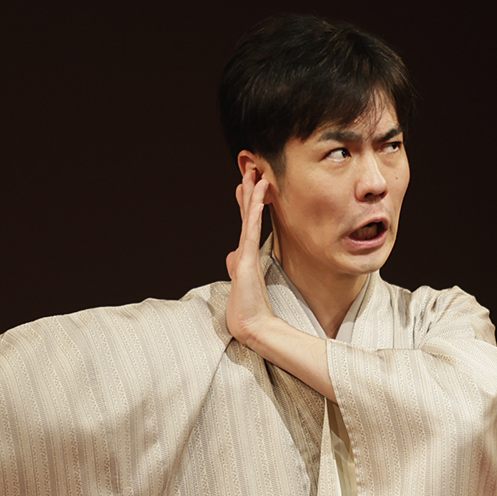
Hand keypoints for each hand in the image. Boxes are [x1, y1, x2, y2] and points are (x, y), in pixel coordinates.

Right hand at [224, 167, 336, 400]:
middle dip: (246, 190)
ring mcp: (243, 254)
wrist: (253, 328)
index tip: (251, 183)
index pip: (248, 223)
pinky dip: (254, 210)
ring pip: (247, 217)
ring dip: (250, 193)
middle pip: (245, 214)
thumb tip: (238, 256)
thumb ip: (248, 270)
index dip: (248, 203)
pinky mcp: (246, 260)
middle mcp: (243, 251)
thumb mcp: (253, 286)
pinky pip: (251, 229)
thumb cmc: (255, 311)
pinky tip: (258, 195)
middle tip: (248, 167)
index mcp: (247, 257)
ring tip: (254, 172)